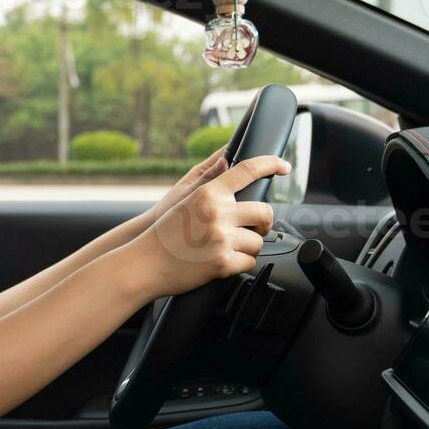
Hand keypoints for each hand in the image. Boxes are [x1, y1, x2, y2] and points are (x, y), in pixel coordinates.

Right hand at [130, 154, 289, 297]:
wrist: (145, 264)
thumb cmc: (163, 234)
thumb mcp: (183, 200)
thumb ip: (209, 183)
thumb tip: (227, 164)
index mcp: (209, 193)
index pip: (248, 170)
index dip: (271, 164)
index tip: (284, 166)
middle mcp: (218, 213)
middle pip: (264, 212)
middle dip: (262, 223)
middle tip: (252, 228)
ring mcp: (221, 238)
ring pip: (258, 241)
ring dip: (248, 247)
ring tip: (226, 248)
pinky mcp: (223, 263)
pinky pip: (249, 262)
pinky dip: (240, 264)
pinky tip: (222, 262)